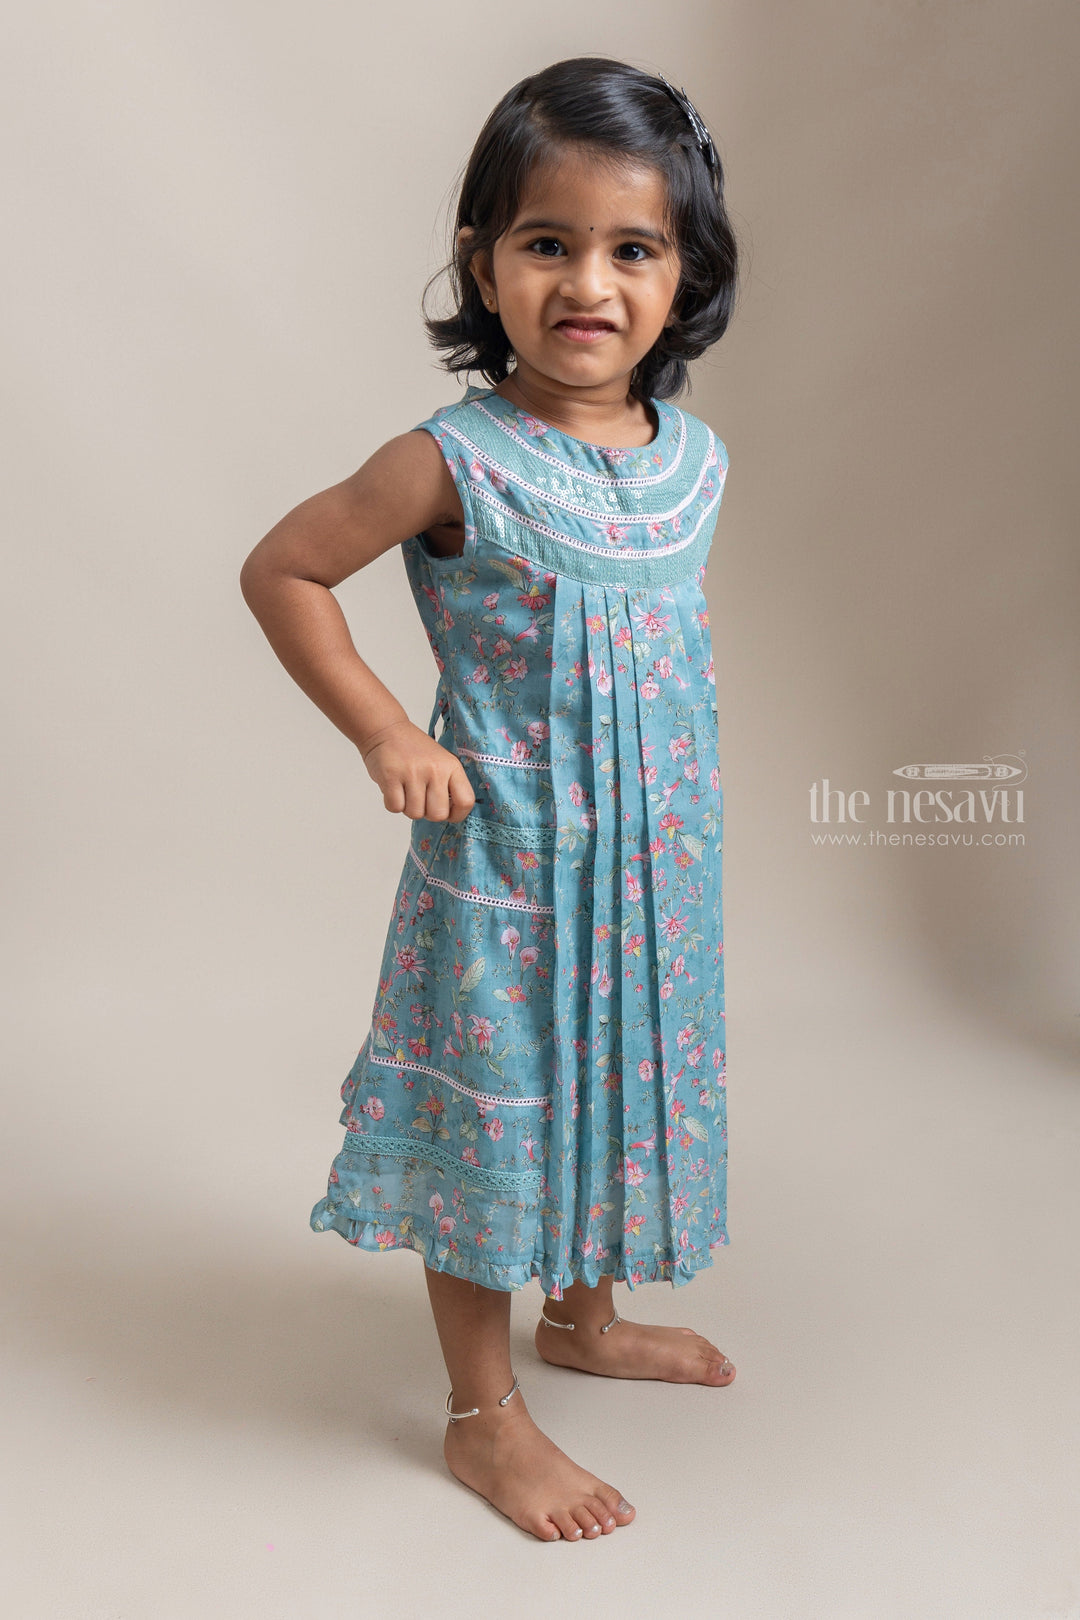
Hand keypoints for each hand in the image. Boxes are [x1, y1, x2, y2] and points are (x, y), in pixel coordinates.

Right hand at [360, 718, 475, 822]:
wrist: (387, 730)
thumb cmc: (414, 750)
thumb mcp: (441, 761)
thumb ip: (449, 785)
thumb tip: (452, 813)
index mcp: (452, 766)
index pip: (465, 801)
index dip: (457, 814)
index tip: (448, 812)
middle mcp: (435, 769)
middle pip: (438, 814)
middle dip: (427, 813)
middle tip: (421, 800)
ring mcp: (413, 773)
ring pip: (415, 813)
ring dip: (408, 808)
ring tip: (406, 790)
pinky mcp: (391, 776)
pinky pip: (395, 807)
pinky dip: (393, 804)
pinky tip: (394, 789)